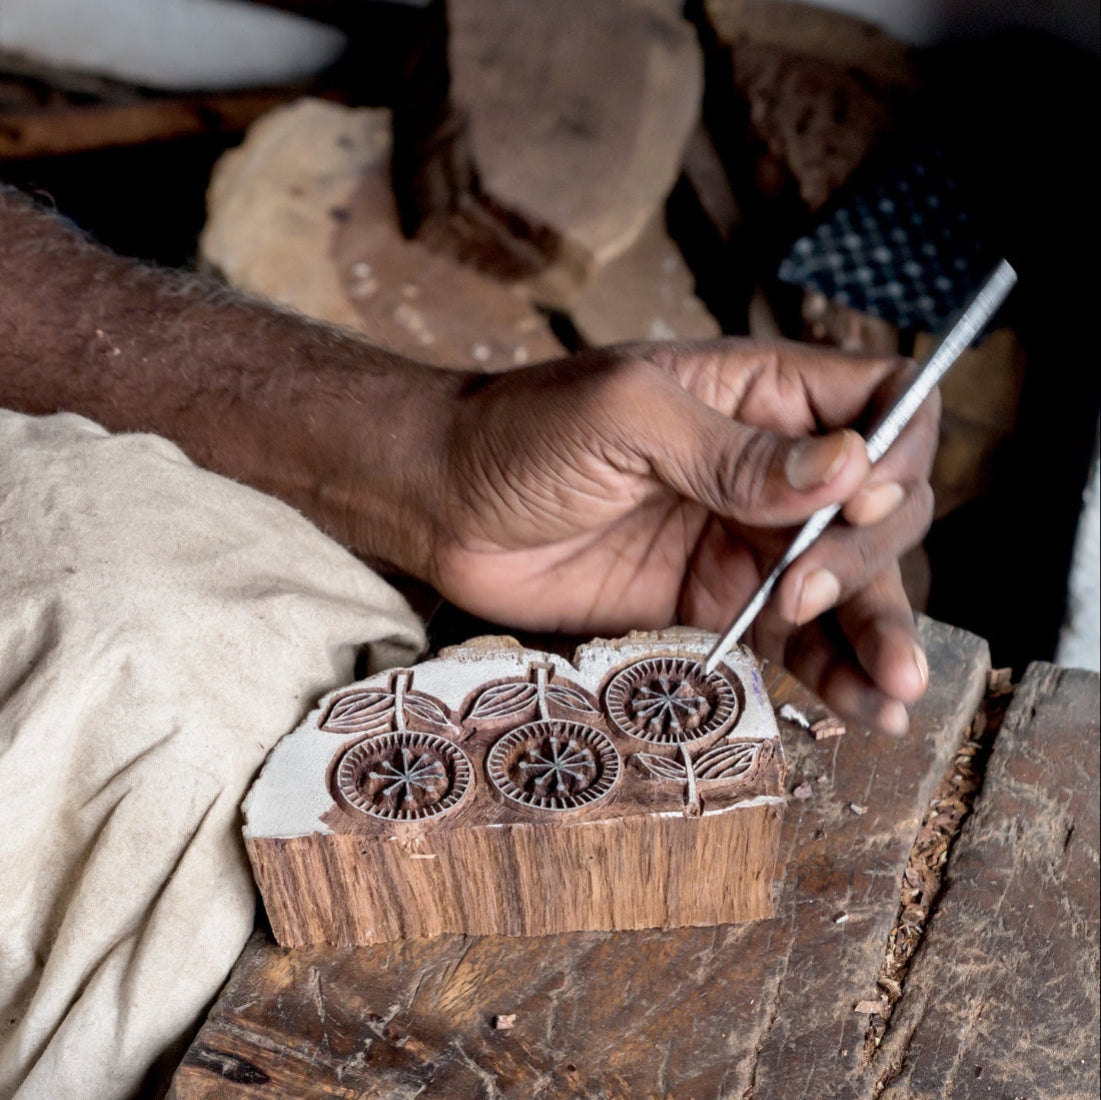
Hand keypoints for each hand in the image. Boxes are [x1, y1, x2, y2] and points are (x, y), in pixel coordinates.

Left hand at [419, 339, 936, 734]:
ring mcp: (745, 544)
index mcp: (757, 396)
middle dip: (869, 554)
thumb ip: (730, 447)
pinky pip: (792, 641)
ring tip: (897, 688)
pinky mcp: (714, 608)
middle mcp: (768, 471)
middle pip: (880, 504)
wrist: (443, 506)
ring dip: (880, 631)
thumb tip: (846, 468)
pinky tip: (864, 707)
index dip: (897, 448)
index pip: (880, 402)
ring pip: (849, 584)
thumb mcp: (622, 415)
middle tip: (804, 591)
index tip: (861, 497)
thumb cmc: (520, 434)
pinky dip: (831, 672)